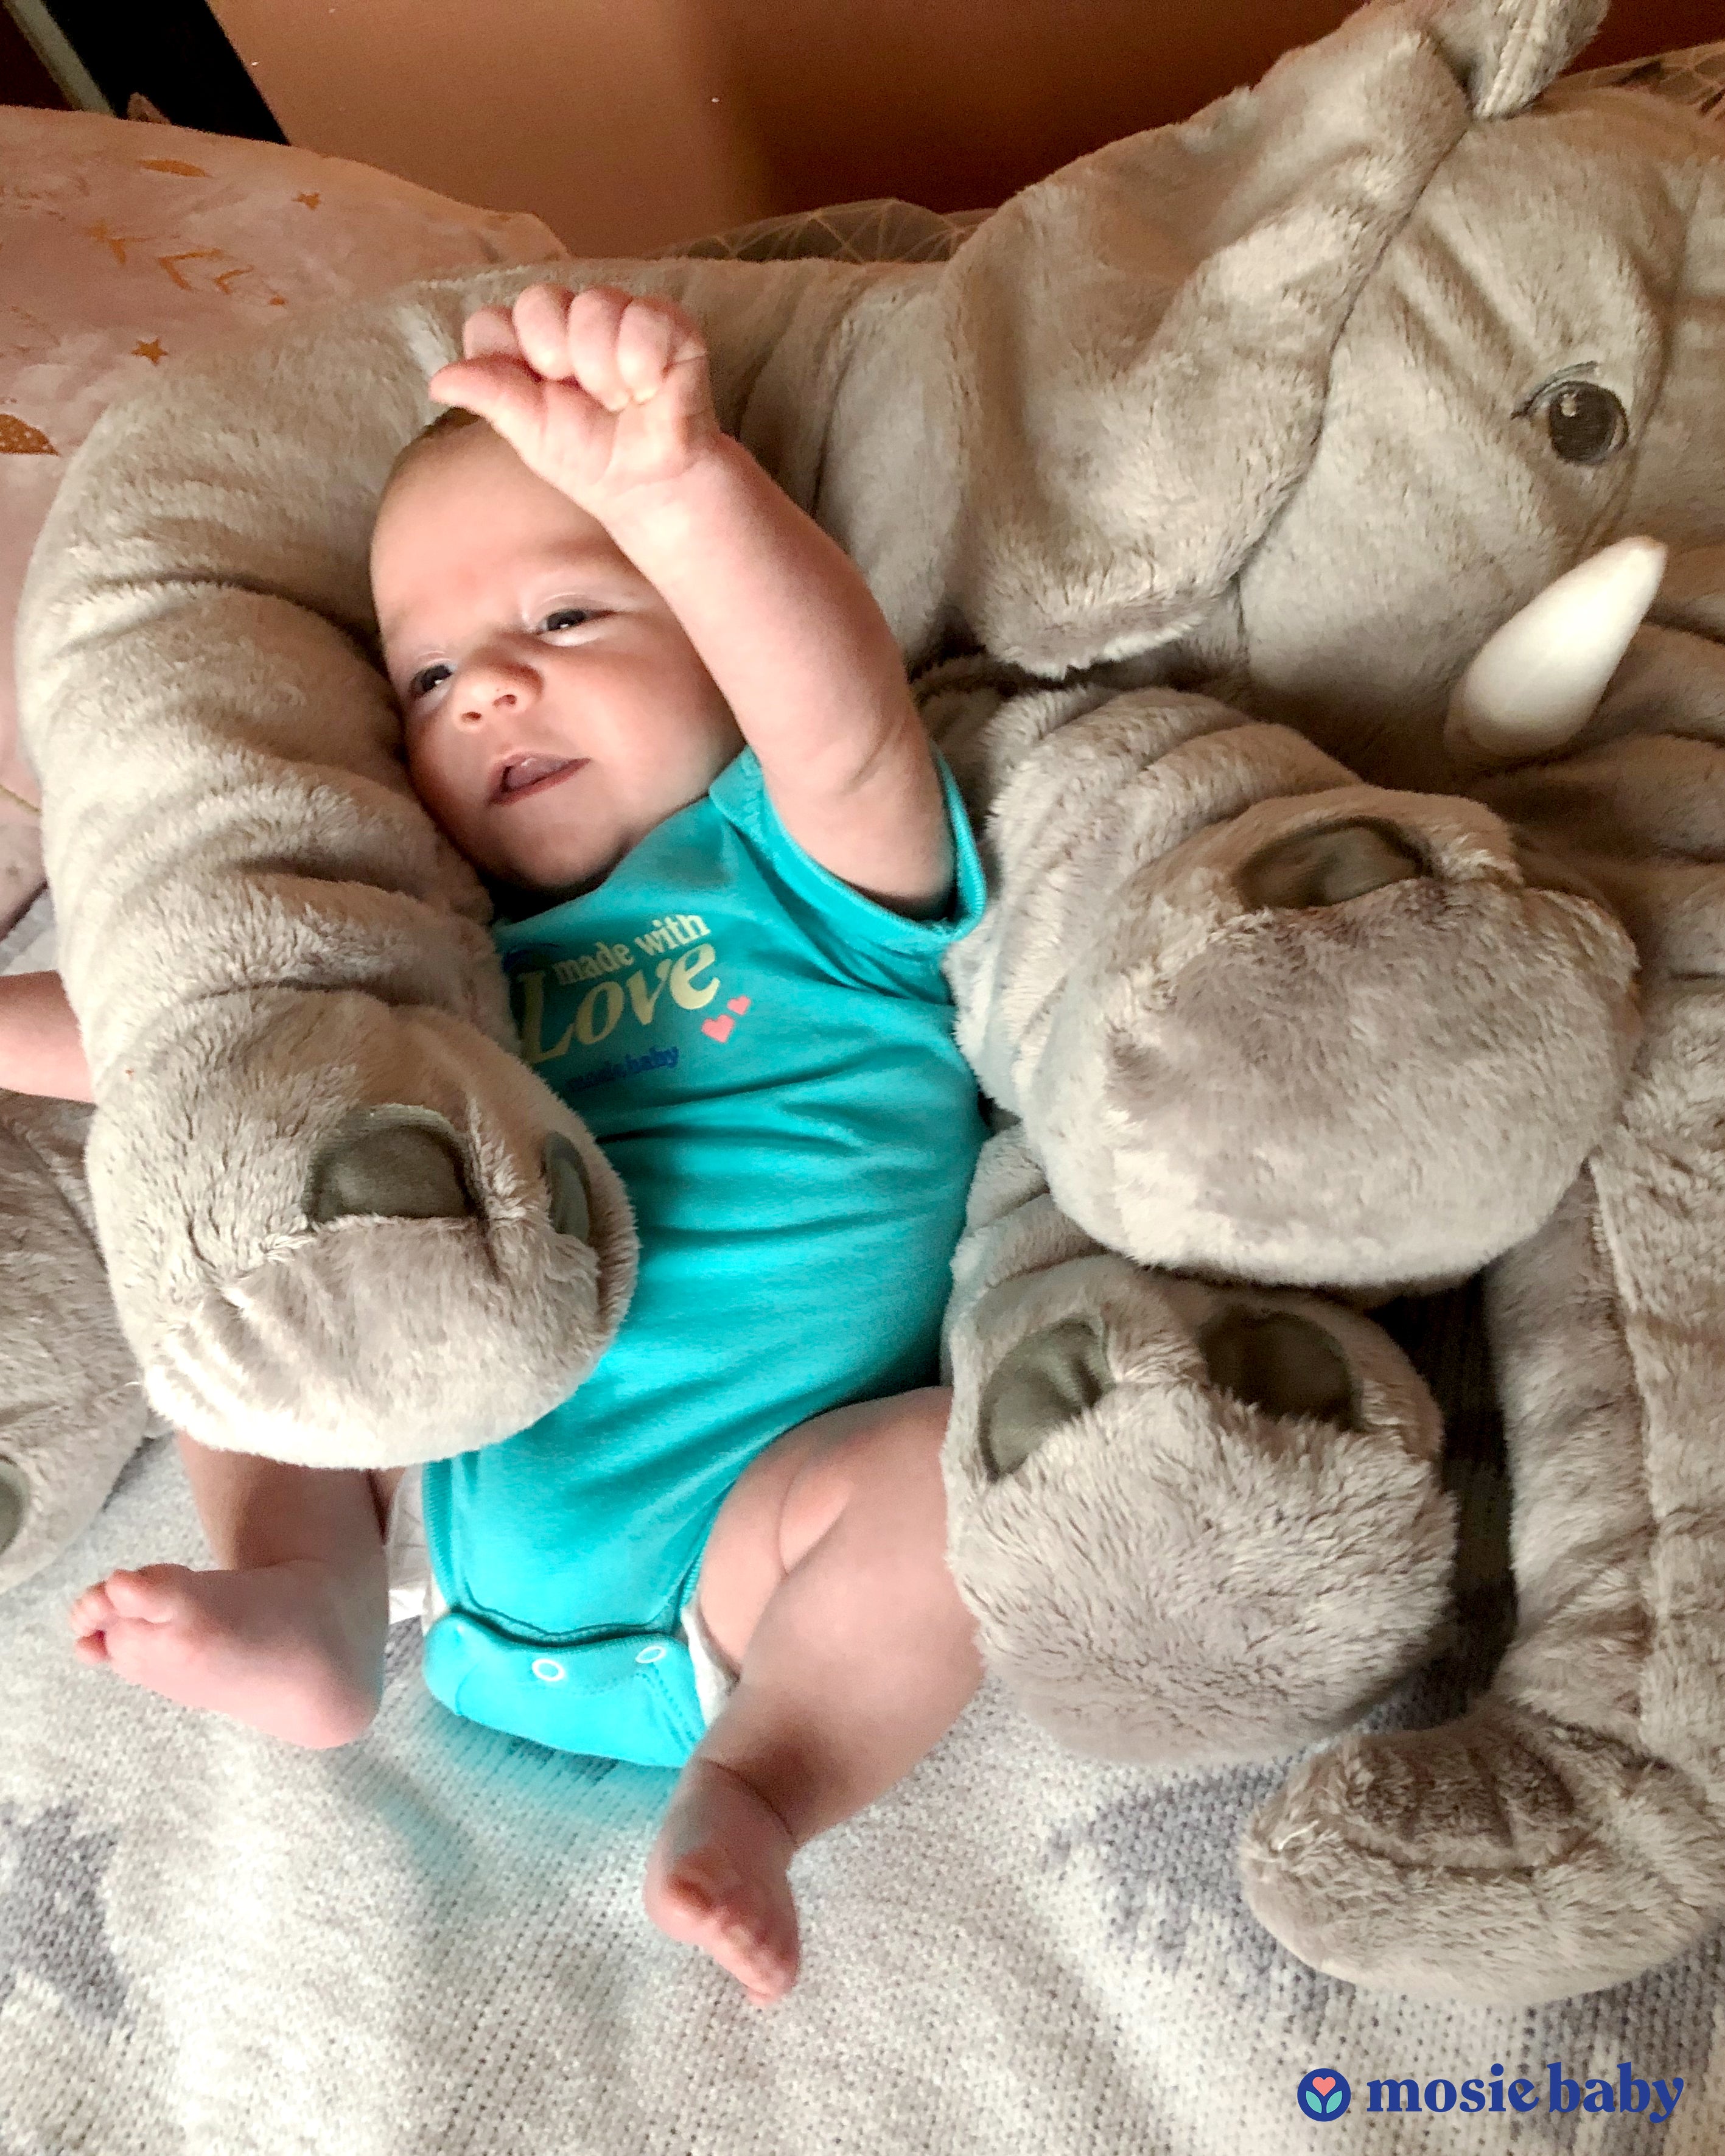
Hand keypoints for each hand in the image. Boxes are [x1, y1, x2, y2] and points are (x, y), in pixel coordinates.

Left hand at [427, 284, 722, 516]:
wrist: (655, 485)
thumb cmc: (594, 463)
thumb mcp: (533, 437)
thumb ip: (492, 398)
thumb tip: (438, 382)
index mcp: (525, 349)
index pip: (492, 322)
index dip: (510, 357)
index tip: (537, 397)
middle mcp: (566, 322)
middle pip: (537, 302)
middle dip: (558, 359)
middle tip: (585, 400)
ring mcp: (615, 316)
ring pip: (593, 305)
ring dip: (604, 369)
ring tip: (623, 402)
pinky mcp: (664, 321)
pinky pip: (643, 315)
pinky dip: (644, 362)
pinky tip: (651, 389)